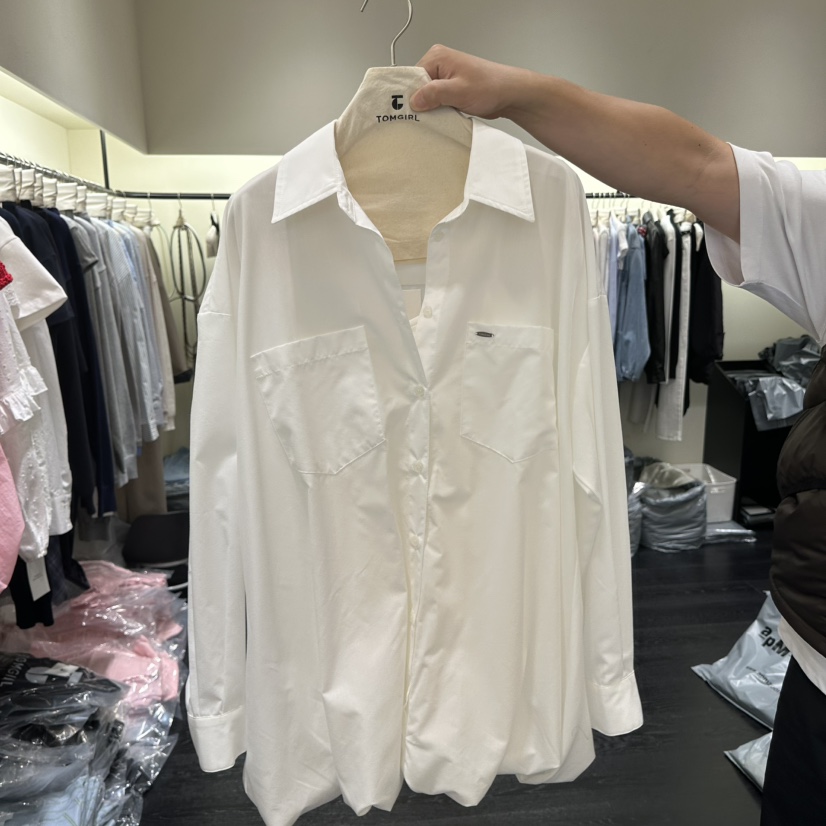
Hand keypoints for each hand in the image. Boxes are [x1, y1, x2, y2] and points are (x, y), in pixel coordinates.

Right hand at [411, 45, 526, 118]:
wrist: (509, 94)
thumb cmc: (490, 86)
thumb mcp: (458, 91)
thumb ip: (434, 94)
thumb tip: (414, 100)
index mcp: (437, 57)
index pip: (412, 77)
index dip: (410, 96)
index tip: (409, 113)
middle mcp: (439, 64)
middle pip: (417, 88)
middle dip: (420, 104)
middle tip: (424, 119)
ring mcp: (444, 77)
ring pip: (426, 97)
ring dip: (430, 109)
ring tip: (437, 117)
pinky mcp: (450, 89)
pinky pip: (436, 101)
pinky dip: (437, 111)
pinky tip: (442, 118)